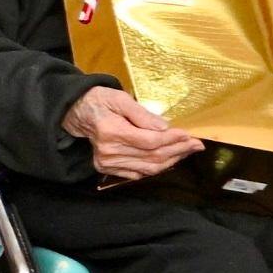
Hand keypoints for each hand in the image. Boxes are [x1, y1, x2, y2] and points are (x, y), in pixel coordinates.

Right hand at [67, 84, 201, 182]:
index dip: (172, 140)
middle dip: (178, 150)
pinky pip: (138, 174)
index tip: (189, 135)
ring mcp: (107, 162)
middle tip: (196, 144)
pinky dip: (156, 168)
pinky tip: (168, 159)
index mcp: (111, 132)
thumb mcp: (120, 98)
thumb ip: (142, 114)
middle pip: (152, 156)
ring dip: (171, 161)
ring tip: (186, 151)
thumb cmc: (100, 101)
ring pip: (148, 168)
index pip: (150, 141)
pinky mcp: (107, 168)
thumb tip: (164, 127)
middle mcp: (109, 151)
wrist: (77, 112)